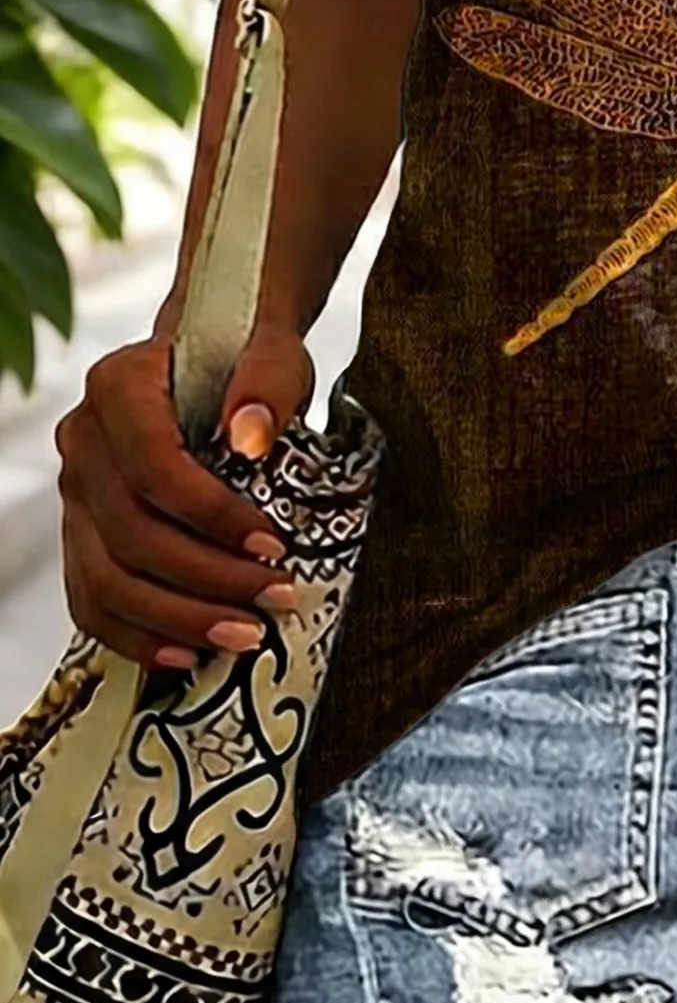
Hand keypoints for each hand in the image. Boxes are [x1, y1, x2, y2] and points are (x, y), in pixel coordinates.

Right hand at [55, 320, 315, 672]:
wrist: (216, 357)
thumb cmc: (244, 353)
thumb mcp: (273, 349)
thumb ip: (267, 380)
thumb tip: (249, 437)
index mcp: (118, 387)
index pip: (154, 467)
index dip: (212, 516)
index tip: (272, 545)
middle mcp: (83, 440)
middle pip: (129, 533)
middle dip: (206, 579)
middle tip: (275, 598)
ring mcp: (76, 492)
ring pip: (105, 577)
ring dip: (176, 618)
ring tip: (245, 634)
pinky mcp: (83, 532)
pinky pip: (92, 599)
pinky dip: (137, 634)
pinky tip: (187, 653)